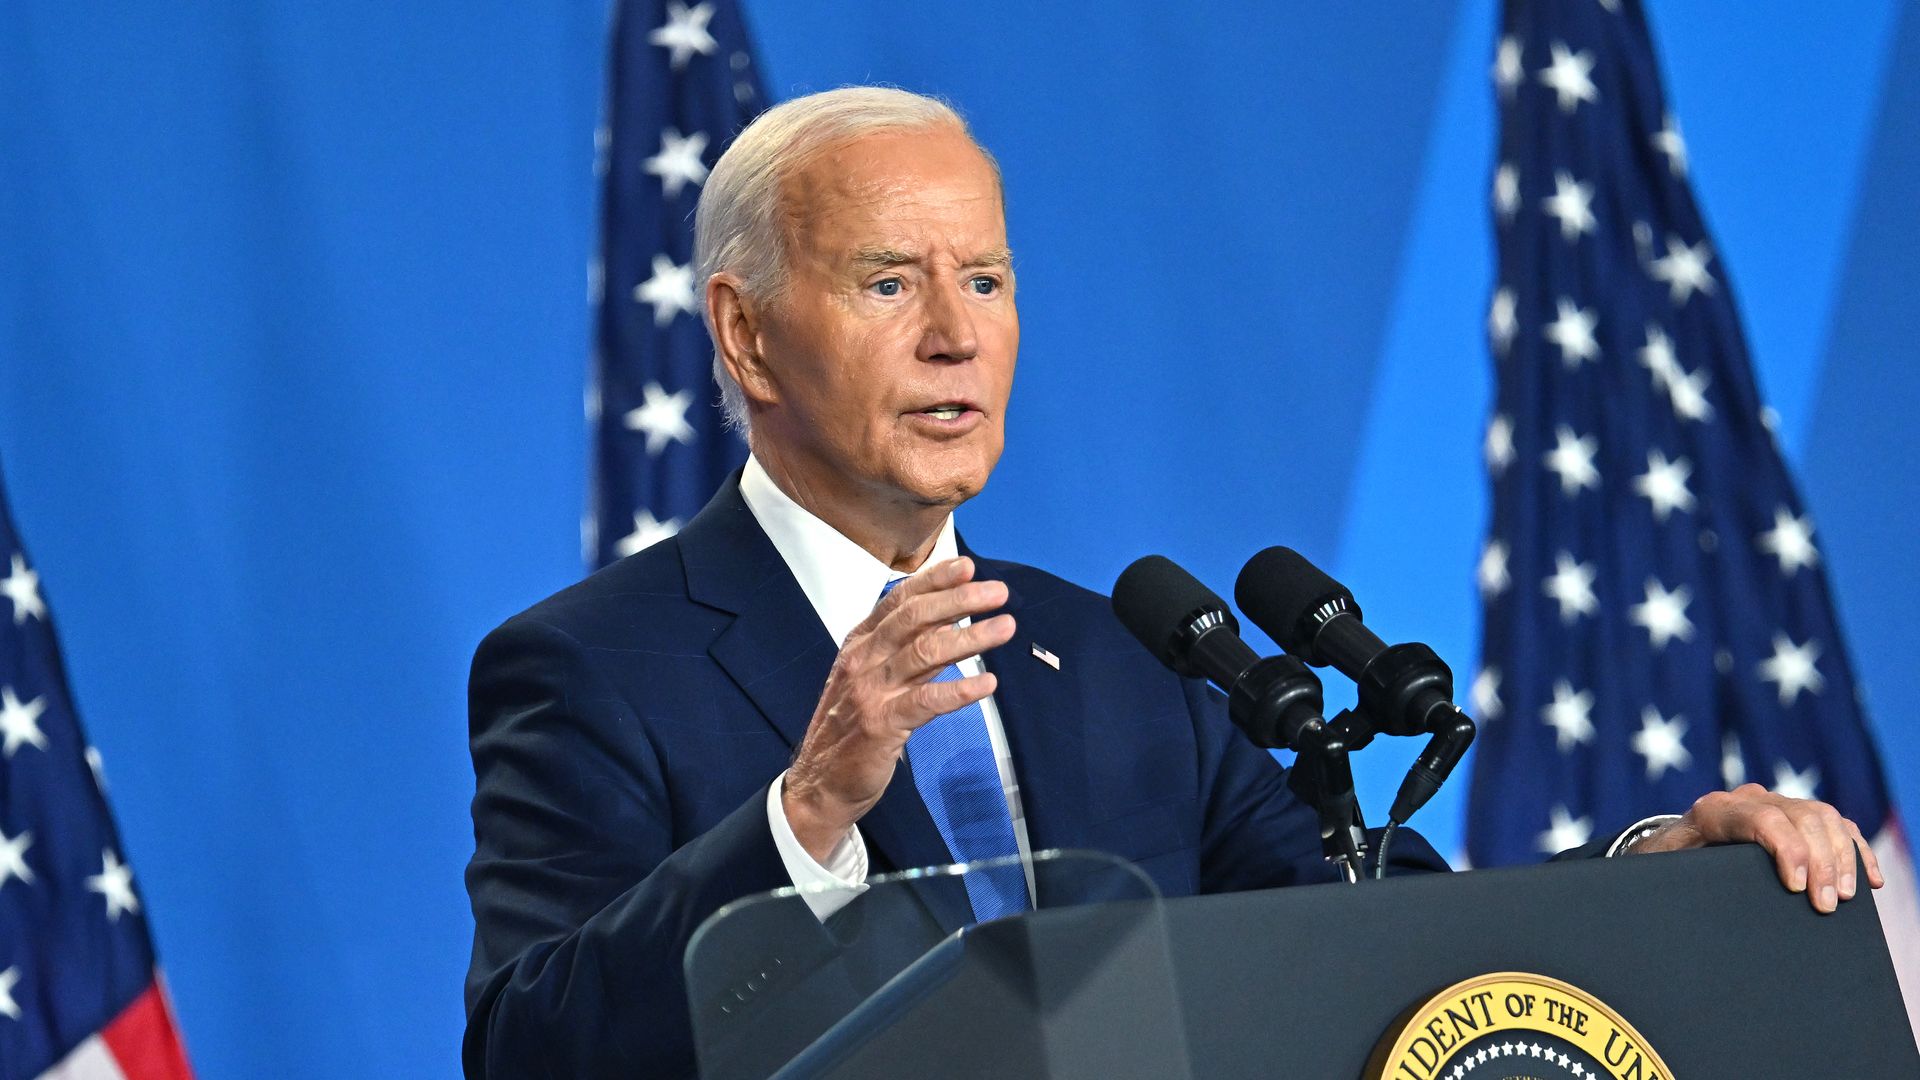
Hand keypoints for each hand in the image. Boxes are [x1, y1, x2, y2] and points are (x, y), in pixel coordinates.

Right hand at [782, 557, 1015, 861]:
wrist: (819, 784)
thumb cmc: (850, 729)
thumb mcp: (868, 678)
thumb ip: (901, 650)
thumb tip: (945, 621)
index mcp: (859, 644)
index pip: (899, 601)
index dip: (934, 580)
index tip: (966, 566)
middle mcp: (863, 661)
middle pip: (915, 619)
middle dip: (959, 600)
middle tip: (997, 592)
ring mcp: (870, 692)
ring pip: (925, 652)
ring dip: (970, 637)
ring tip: (1005, 627)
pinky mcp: (881, 726)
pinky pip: (926, 701)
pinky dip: (959, 690)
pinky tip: (988, 683)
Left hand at [1632, 783, 1884, 912]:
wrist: (1671, 849)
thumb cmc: (1667, 867)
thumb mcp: (1666, 872)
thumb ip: (1679, 878)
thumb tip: (1700, 905)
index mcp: (1713, 811)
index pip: (1761, 818)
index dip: (1787, 849)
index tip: (1797, 887)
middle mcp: (1746, 799)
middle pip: (1800, 817)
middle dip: (1820, 862)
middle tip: (1828, 905)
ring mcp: (1775, 803)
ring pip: (1823, 817)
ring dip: (1842, 857)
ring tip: (1846, 898)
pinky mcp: (1795, 816)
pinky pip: (1836, 825)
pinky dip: (1856, 850)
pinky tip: (1869, 880)